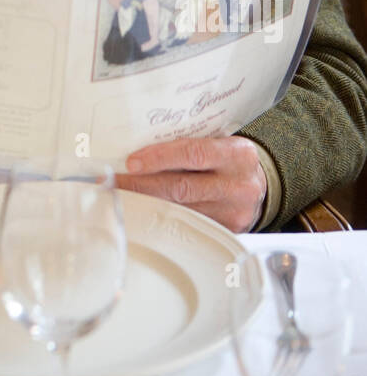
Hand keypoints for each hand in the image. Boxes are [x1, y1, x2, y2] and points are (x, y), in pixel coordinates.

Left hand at [115, 136, 266, 232]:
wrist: (262, 186)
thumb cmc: (230, 160)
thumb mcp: (220, 144)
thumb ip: (191, 145)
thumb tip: (141, 150)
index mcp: (237, 155)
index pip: (193, 154)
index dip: (159, 158)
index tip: (131, 162)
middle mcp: (238, 185)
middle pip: (182, 187)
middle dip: (143, 185)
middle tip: (113, 183)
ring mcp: (234, 212)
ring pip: (182, 209)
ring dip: (147, 203)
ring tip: (121, 197)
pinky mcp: (228, 232)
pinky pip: (190, 224)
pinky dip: (163, 217)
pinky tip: (143, 211)